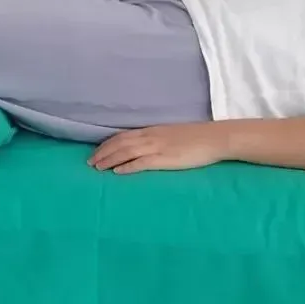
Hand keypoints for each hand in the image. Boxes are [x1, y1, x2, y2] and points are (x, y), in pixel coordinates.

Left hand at [88, 123, 230, 174]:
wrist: (215, 138)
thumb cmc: (196, 138)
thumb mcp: (172, 135)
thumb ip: (157, 140)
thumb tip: (144, 148)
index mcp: (152, 131)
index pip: (123, 136)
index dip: (107, 144)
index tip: (96, 152)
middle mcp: (151, 137)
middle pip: (120, 143)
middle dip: (103, 152)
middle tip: (90, 163)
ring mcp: (158, 147)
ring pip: (127, 151)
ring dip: (110, 159)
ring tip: (98, 168)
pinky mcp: (165, 158)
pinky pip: (142, 162)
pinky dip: (128, 167)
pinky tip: (117, 173)